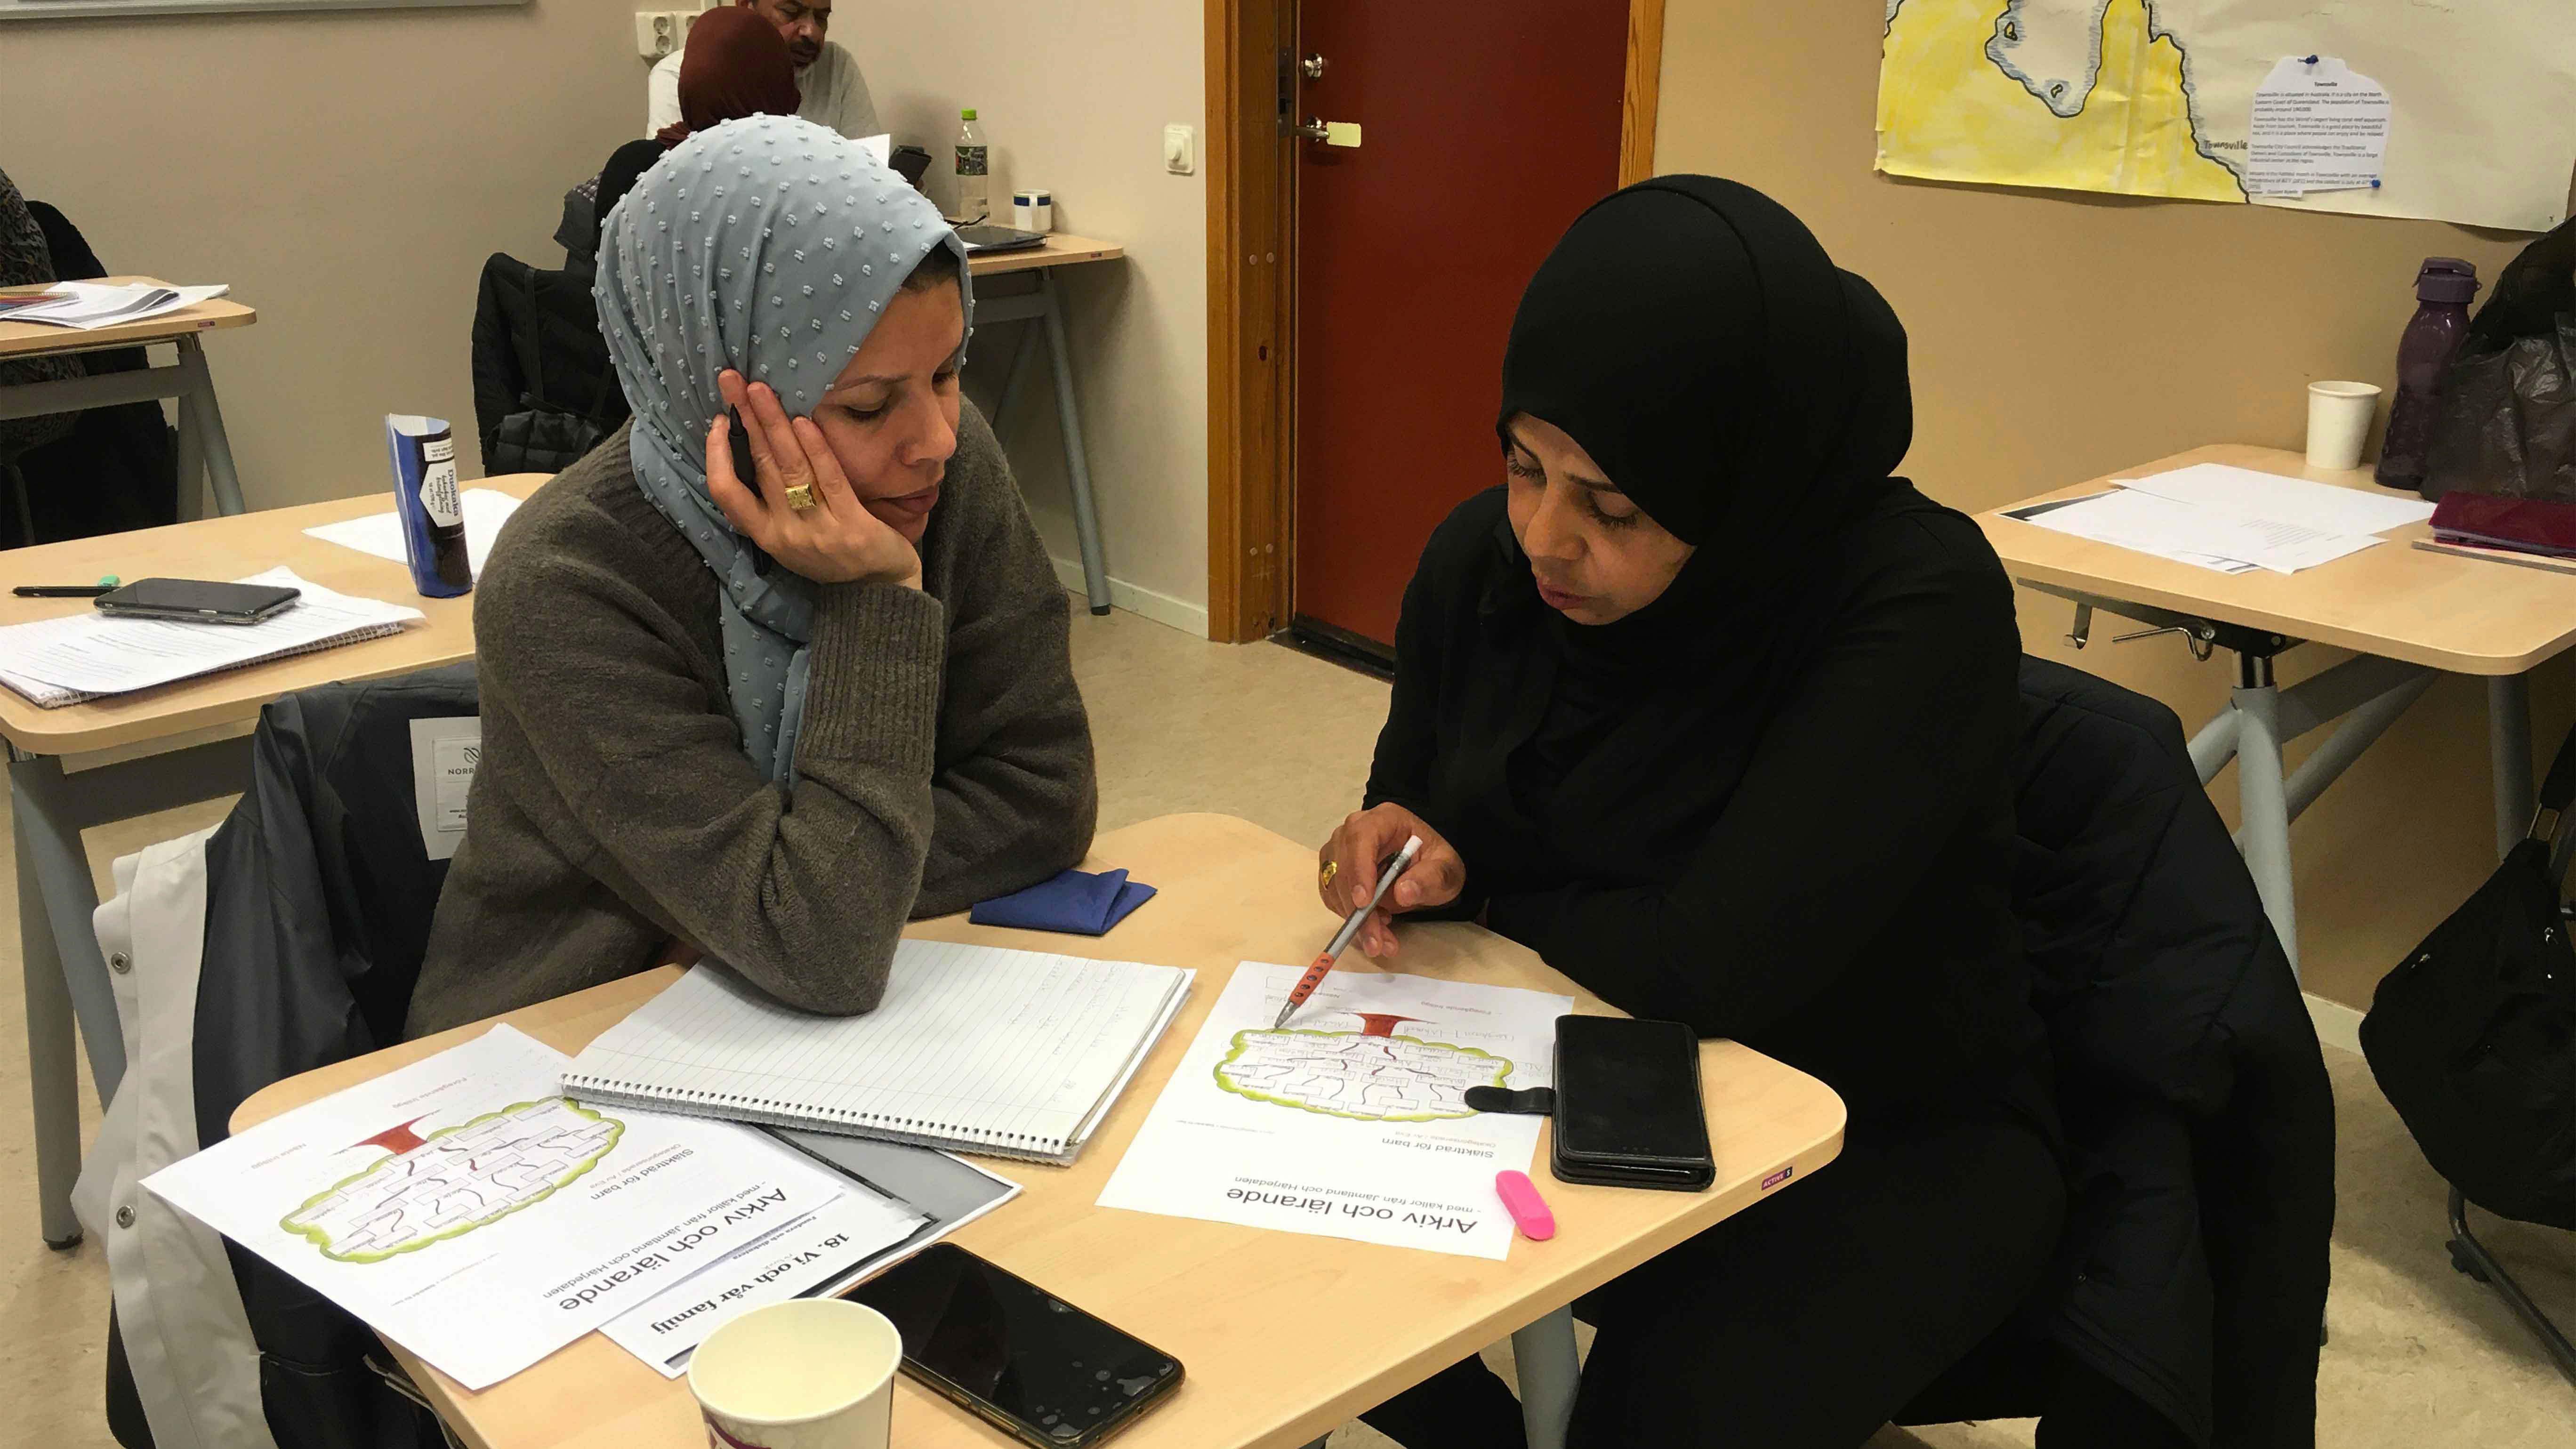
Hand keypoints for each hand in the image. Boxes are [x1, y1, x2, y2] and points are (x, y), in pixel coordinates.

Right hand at [705, 370, 921, 587]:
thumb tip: (752, 446)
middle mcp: (785, 533)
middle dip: (744, 420)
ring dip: (773, 424)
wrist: (880, 591)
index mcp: (765, 535)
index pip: (726, 492)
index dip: (717, 455)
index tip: (718, 420)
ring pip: (789, 469)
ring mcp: (818, 530)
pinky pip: (829, 480)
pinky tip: (804, 421)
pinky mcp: (851, 525)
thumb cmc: (833, 555)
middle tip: (733, 381)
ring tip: (761, 390)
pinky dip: (815, 449)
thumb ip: (771, 501)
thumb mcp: (792, 535)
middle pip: (758, 467)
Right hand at [1316, 804, 1465, 959]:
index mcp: (1385, 819)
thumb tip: (1403, 892)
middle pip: (1343, 864)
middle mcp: (1356, 829)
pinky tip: (1374, 927)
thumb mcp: (1445, 871)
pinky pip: (1331, 896)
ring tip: (1382, 939)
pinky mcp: (1335, 870)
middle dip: (1356, 908)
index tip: (1364, 903)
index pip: (1361, 837)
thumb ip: (1431, 879)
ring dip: (1353, 918)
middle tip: (1376, 941)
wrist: (1426, 869)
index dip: (1359, 869)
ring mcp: (1341, 848)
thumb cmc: (1435, 863)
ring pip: (1333, 885)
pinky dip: (1349, 918)